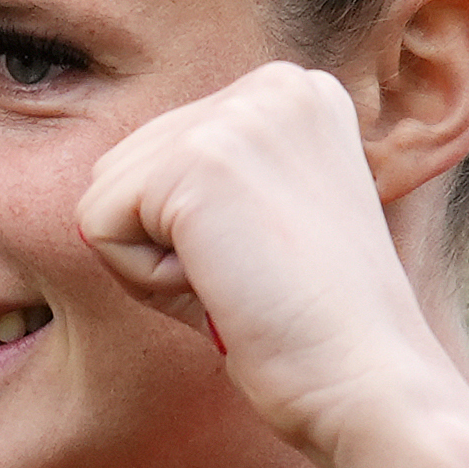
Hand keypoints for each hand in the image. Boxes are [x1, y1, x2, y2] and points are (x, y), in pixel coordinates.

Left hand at [74, 63, 468, 467]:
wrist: (371, 382)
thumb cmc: (316, 332)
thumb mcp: (265, 225)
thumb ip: (208, 184)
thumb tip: (111, 183)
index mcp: (299, 93)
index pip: (166, 150)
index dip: (193, 233)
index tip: (272, 264)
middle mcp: (276, 84)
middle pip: (127, 163)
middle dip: (166, 243)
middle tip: (253, 280)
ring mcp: (239, 115)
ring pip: (106, 193)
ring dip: (153, 262)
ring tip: (240, 282)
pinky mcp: (198, 160)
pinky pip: (98, 225)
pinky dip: (143, 279)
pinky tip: (220, 288)